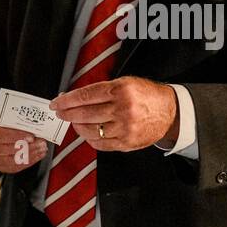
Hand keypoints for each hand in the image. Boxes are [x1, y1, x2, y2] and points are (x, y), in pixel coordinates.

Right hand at [0, 108, 48, 173]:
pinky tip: (37, 155)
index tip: (30, 136)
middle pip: (4, 150)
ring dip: (29, 155)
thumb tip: (31, 119)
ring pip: (10, 161)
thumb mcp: (0, 113)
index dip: (14, 136)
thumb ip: (12, 118)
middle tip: (41, 142)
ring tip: (41, 148)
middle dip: (26, 147)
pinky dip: (27, 162)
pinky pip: (13, 167)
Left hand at [50, 77, 177, 151]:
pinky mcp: (126, 143)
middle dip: (67, 113)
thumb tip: (73, 98)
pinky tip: (87, 132)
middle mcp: (123, 109)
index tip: (56, 103)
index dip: (67, 100)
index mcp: (121, 90)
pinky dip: (89, 138)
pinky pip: (99, 143)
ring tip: (75, 121)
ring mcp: (124, 128)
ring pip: (89, 130)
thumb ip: (100, 90)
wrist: (170, 111)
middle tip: (60, 113)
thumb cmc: (145, 96)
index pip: (85, 96)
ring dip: (77, 126)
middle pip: (84, 113)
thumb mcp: (126, 83)